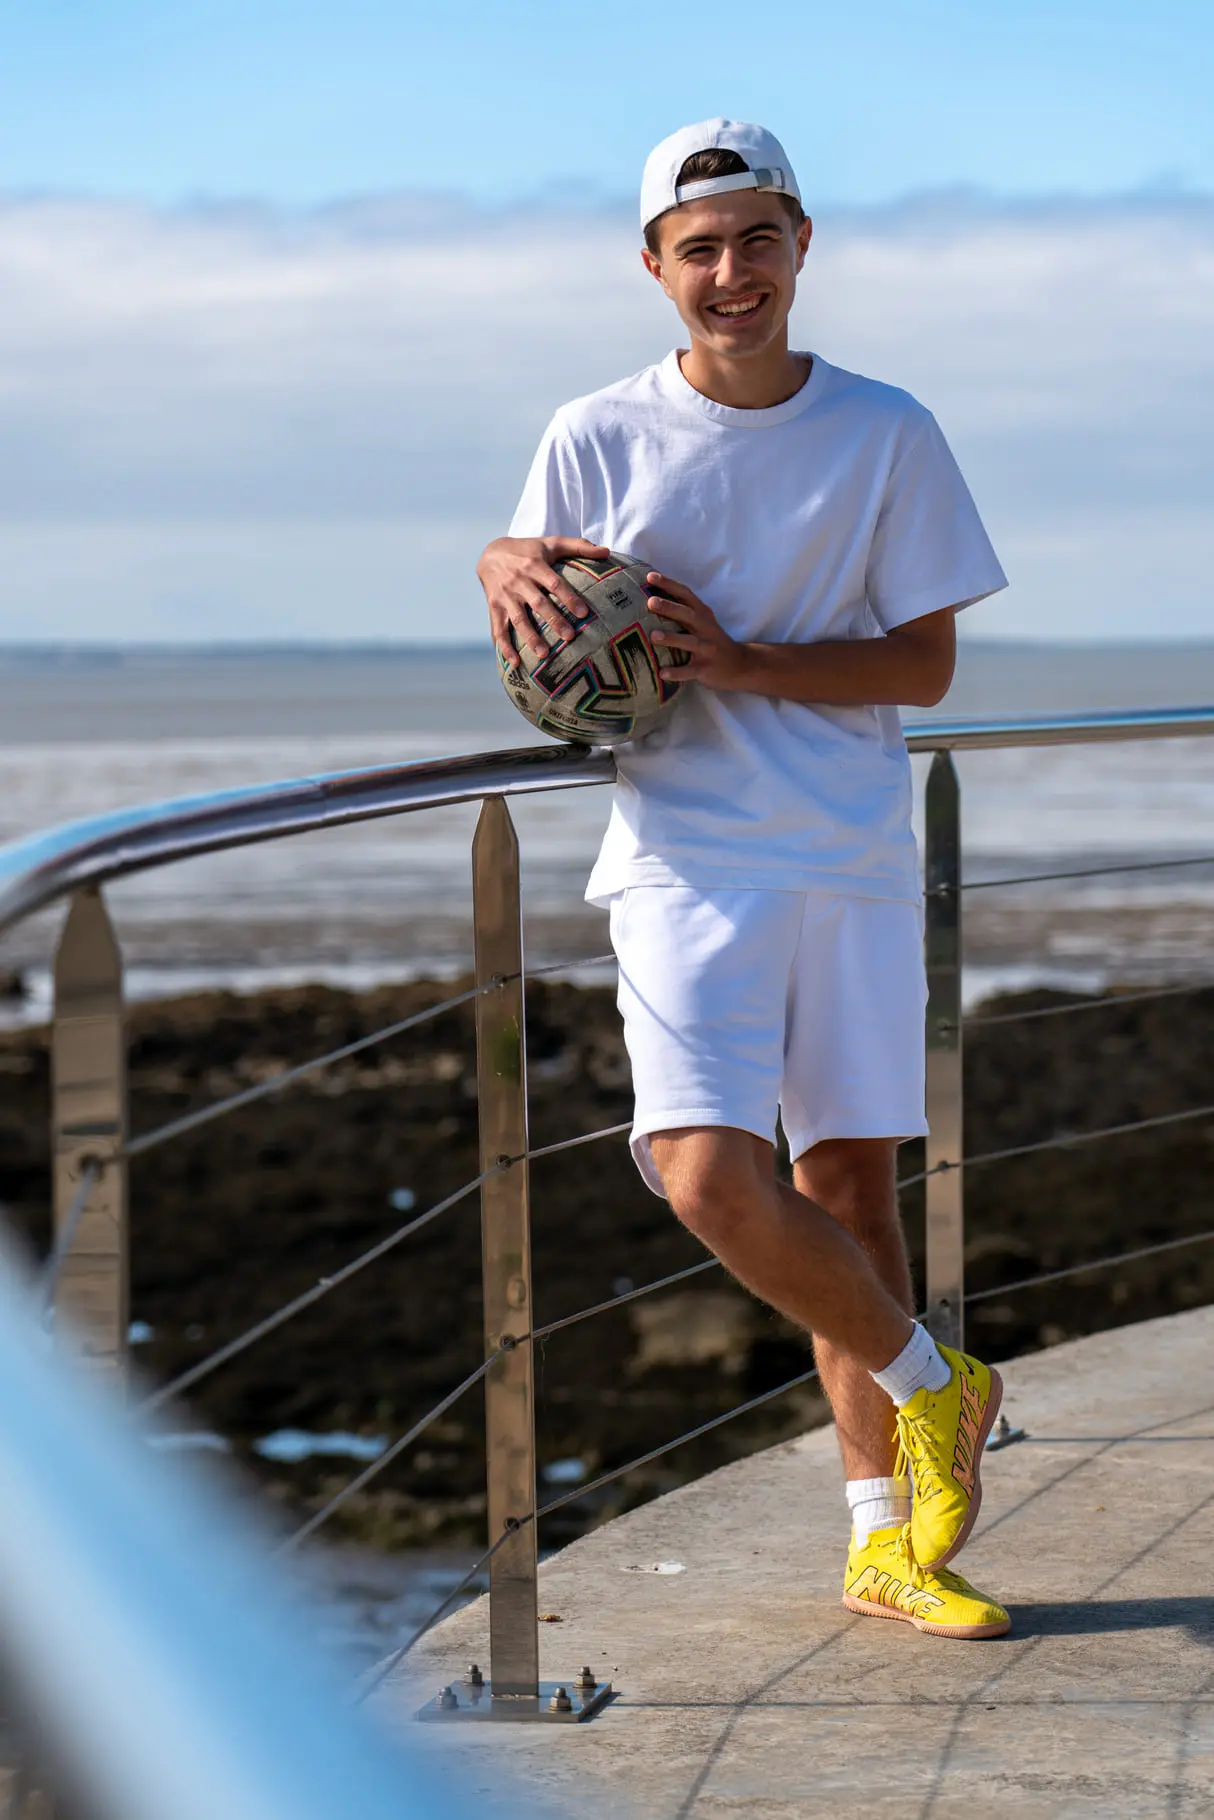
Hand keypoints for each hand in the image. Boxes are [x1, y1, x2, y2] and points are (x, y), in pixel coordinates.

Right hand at [477, 535, 609, 665]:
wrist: (490, 553)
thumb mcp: (551, 543)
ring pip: (518, 619)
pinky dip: (504, 647)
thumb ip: (579, 546)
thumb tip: (607, 551)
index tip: (584, 614)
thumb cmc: (528, 550)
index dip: (569, 598)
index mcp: (535, 565)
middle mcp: (519, 581)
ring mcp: (505, 596)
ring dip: (530, 637)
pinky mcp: (494, 607)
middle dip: (554, 620)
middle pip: (538, 603)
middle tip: (570, 637)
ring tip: (544, 654)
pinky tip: (514, 663)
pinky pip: (498, 629)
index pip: (555, 583)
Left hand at [645, 572, 751, 689]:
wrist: (740, 664)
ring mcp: (707, 649)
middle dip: (669, 608)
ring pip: (689, 642)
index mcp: (702, 614)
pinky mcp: (706, 668)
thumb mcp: (703, 622)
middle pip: (688, 615)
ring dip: (672, 639)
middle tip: (650, 602)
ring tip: (653, 636)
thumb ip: (683, 613)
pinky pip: (690, 671)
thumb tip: (651, 600)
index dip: (669, 584)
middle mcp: (705, 628)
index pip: (685, 595)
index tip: (650, 576)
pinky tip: (662, 673)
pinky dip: (677, 672)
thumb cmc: (712, 640)